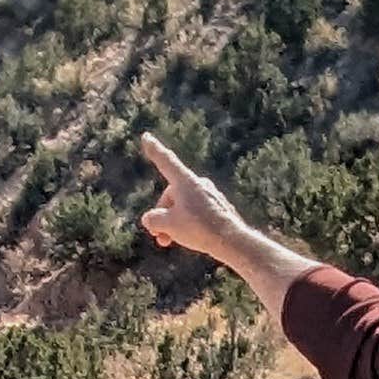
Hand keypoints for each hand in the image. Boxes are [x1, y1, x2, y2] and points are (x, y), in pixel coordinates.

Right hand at [136, 132, 255, 266]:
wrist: (232, 241)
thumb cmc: (198, 229)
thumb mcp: (167, 225)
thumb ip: (153, 219)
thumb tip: (151, 219)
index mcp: (184, 181)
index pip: (165, 161)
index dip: (154, 150)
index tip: (147, 136)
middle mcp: (198, 183)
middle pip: (171, 196)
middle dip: (162, 215)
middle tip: (160, 236)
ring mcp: (210, 195)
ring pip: (183, 206)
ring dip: (173, 223)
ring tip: (170, 242)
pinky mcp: (218, 207)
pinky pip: (197, 213)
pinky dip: (189, 224)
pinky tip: (192, 239)